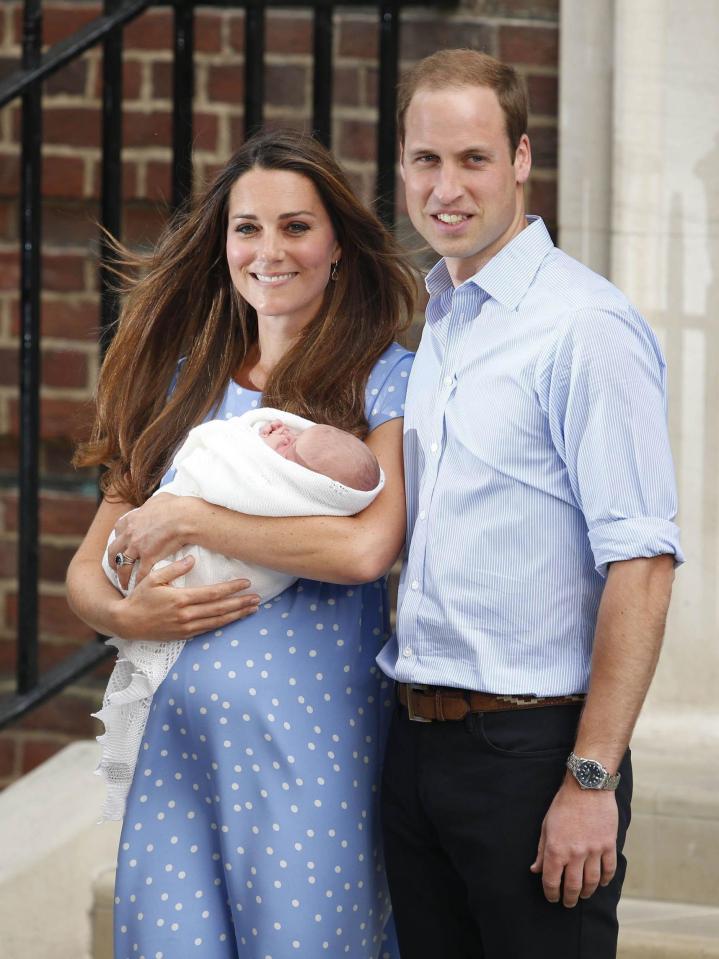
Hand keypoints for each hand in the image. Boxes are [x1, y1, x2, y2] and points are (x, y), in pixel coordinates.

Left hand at [109, 493, 197, 588]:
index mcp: (132, 519)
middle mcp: (130, 533)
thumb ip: (153, 503)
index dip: (118, 537)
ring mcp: (137, 547)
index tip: (121, 543)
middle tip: (115, 566)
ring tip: (123, 583)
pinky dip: (139, 582)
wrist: (184, 517)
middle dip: (113, 560)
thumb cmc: (176, 506)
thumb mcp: (160, 499)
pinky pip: (140, 574)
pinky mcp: (148, 558)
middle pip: (114, 550)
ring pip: (123, 565)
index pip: (118, 529)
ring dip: (122, 575)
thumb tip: (157, 502)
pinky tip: (139, 588)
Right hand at [115, 555, 260, 640]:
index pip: (213, 593)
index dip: (231, 588)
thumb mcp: (153, 578)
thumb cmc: (139, 597)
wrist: (127, 623)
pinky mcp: (184, 635)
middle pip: (220, 609)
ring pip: (218, 621)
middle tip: (258, 598)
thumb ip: (174, 568)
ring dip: (237, 615)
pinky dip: (224, 624)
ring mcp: (186, 627)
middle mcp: (186, 615)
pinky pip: (209, 629)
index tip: (246, 583)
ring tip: (253, 609)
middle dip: (241, 603)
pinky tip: (234, 619)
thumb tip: (192, 559)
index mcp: (180, 599)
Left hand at [530, 775, 617, 907]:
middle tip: (568, 903)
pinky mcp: (608, 845)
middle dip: (570, 898)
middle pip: (573, 886)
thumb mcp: (546, 826)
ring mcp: (594, 850)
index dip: (551, 893)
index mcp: (556, 849)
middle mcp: (575, 853)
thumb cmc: (563, 805)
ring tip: (583, 895)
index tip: (552, 898)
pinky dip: (605, 880)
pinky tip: (601, 882)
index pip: (552, 881)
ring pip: (592, 882)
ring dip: (587, 892)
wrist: (587, 787)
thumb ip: (541, 851)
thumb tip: (535, 870)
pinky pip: (609, 869)